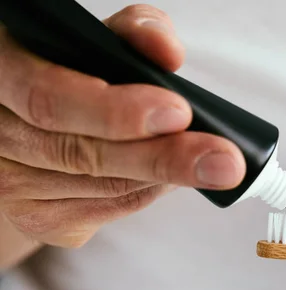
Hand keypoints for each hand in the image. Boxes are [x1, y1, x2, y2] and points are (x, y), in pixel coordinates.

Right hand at [0, 5, 244, 248]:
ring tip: (205, 160)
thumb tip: (167, 52)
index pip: (49, 97)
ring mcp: (9, 183)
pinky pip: (107, 211)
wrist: (32, 128)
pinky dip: (146, 192)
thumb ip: (132, 35)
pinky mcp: (37, 219)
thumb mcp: (94, 44)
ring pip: (103, 187)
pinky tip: (163, 178)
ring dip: (161, 175)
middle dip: (163, 158)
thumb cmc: (71, 76)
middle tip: (224, 161)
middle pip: (81, 154)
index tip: (179, 112)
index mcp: (2, 69)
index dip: (116, 111)